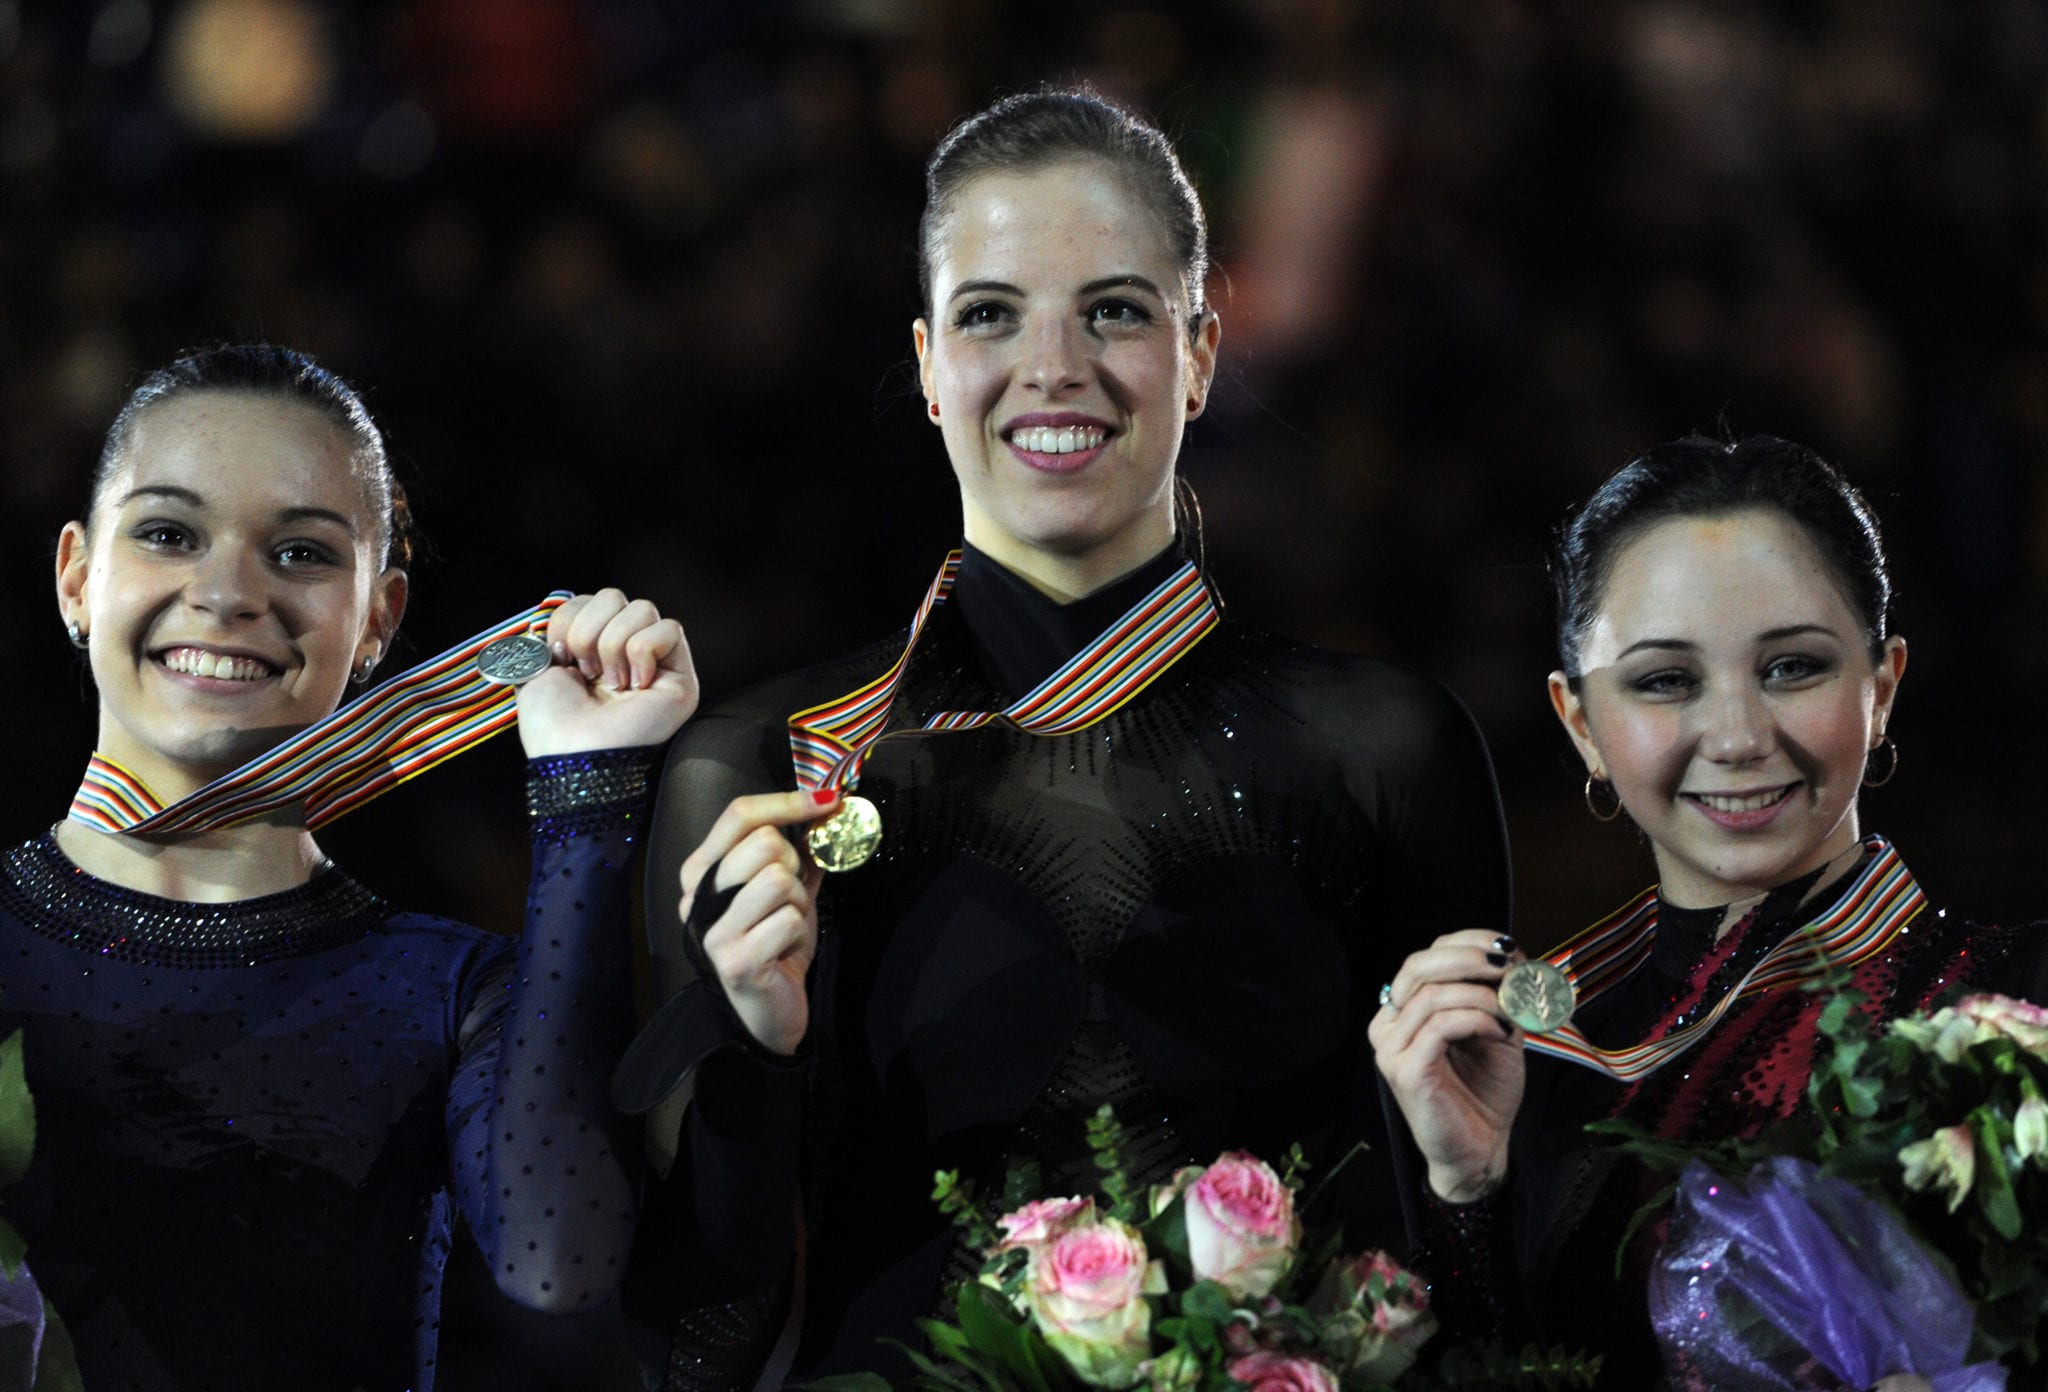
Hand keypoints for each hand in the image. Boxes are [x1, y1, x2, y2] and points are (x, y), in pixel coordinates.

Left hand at [516, 589, 699, 755]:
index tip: (559, 654)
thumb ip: (549, 636)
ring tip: (610, 682)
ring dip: (614, 644)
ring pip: (643, 609)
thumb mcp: (536, 669)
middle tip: (586, 672)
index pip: (591, 600)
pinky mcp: (681, 677)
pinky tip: (634, 684)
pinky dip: (642, 651)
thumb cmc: (554, 725)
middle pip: (615, 597)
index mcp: (594, 651)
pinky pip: (669, 629)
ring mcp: (655, 665)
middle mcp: (625, 655)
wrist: (573, 754)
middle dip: (590, 630)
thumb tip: (554, 616)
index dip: (570, 618)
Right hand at [680, 790, 838, 1055]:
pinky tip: (785, 951)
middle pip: (763, 842)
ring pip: (778, 878)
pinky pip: (789, 919)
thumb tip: (826, 808)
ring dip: (798, 901)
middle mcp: (697, 897)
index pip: (739, 814)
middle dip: (794, 864)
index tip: (826, 800)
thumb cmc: (775, 947)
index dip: (786, 801)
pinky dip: (798, 932)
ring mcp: (713, 930)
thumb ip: (799, 852)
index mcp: (702, 872)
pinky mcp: (735, 960)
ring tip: (787, 925)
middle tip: (791, 896)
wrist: (768, 1015)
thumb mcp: (786, 892)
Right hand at [1369, 929, 1526, 1203]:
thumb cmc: (1484, 1093)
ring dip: (1483, 998)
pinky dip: (1478, 1020)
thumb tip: (1510, 953)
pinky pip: (1440, 1025)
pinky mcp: (1405, 1070)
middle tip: (1510, 968)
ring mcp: (1391, 1048)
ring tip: (1511, 1017)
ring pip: (1433, 995)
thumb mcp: (1494, 1029)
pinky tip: (1500, 1033)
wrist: (1480, 1149)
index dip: (1466, 943)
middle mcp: (1388, 1024)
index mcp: (1403, 1010)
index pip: (1425, 956)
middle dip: (1470, 959)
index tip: (1507, 949)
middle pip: (1418, 966)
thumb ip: (1495, 994)